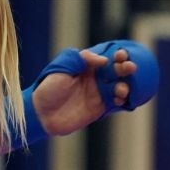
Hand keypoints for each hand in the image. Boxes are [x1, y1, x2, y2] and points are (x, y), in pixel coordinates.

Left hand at [28, 39, 157, 141]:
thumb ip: (79, 59)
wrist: (41, 114)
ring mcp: (99, 93)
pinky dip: (123, 99)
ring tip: (120, 89)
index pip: (107, 56)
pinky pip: (117, 102)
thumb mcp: (60, 69)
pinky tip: (120, 99)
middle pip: (118, 70)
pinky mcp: (100, 107)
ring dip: (126, 85)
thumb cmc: (48, 89)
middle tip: (129, 68)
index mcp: (87, 66)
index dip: (118, 54)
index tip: (120, 55)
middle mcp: (96, 78)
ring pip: (120, 85)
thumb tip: (103, 60)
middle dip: (127, 67)